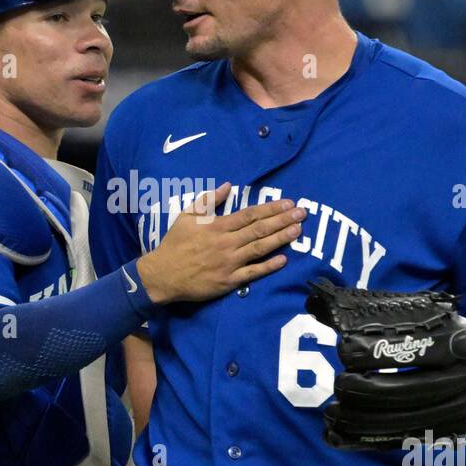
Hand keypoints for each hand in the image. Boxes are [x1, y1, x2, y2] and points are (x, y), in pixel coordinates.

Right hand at [136, 182, 302, 303]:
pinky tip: (283, 260)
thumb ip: (208, 200)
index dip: (271, 208)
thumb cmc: (175, 244)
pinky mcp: (229, 280)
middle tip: (302, 213)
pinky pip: (252, 272)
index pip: (250, 214)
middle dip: (282, 220)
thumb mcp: (187, 216)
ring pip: (260, 248)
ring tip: (298, 231)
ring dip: (280, 239)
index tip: (288, 203)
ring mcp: (229, 262)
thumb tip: (228, 185)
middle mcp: (227, 243)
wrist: (163, 275)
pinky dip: (268, 266)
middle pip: (260, 229)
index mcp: (217, 226)